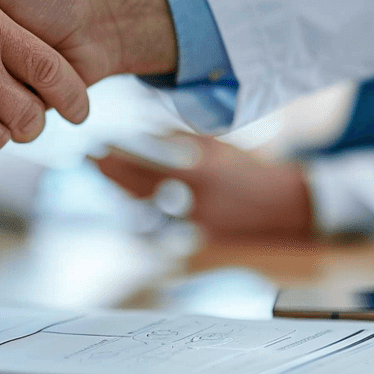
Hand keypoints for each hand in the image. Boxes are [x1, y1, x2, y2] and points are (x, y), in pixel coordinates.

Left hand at [90, 134, 315, 243]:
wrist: (285, 208)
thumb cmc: (250, 171)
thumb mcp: (217, 147)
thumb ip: (180, 140)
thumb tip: (145, 129)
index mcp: (198, 177)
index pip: (143, 168)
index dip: (114, 159)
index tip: (94, 148)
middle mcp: (192, 205)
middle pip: (136, 192)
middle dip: (109, 175)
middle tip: (88, 160)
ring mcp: (194, 228)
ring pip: (145, 214)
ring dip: (123, 195)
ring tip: (106, 179)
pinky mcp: (199, 244)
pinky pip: (162, 233)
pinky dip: (145, 219)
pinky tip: (130, 207)